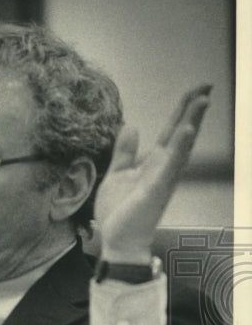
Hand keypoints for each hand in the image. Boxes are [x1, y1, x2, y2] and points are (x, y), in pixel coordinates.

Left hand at [94, 85, 211, 262]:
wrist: (117, 240)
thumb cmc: (119, 212)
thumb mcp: (117, 175)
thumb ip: (125, 152)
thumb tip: (132, 126)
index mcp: (154, 163)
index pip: (171, 131)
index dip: (182, 111)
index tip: (196, 90)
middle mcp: (164, 169)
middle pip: (181, 133)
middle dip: (193, 109)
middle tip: (207, 85)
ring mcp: (163, 179)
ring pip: (181, 146)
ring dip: (192, 122)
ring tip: (203, 100)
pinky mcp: (156, 190)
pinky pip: (170, 167)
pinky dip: (180, 148)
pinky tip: (186, 131)